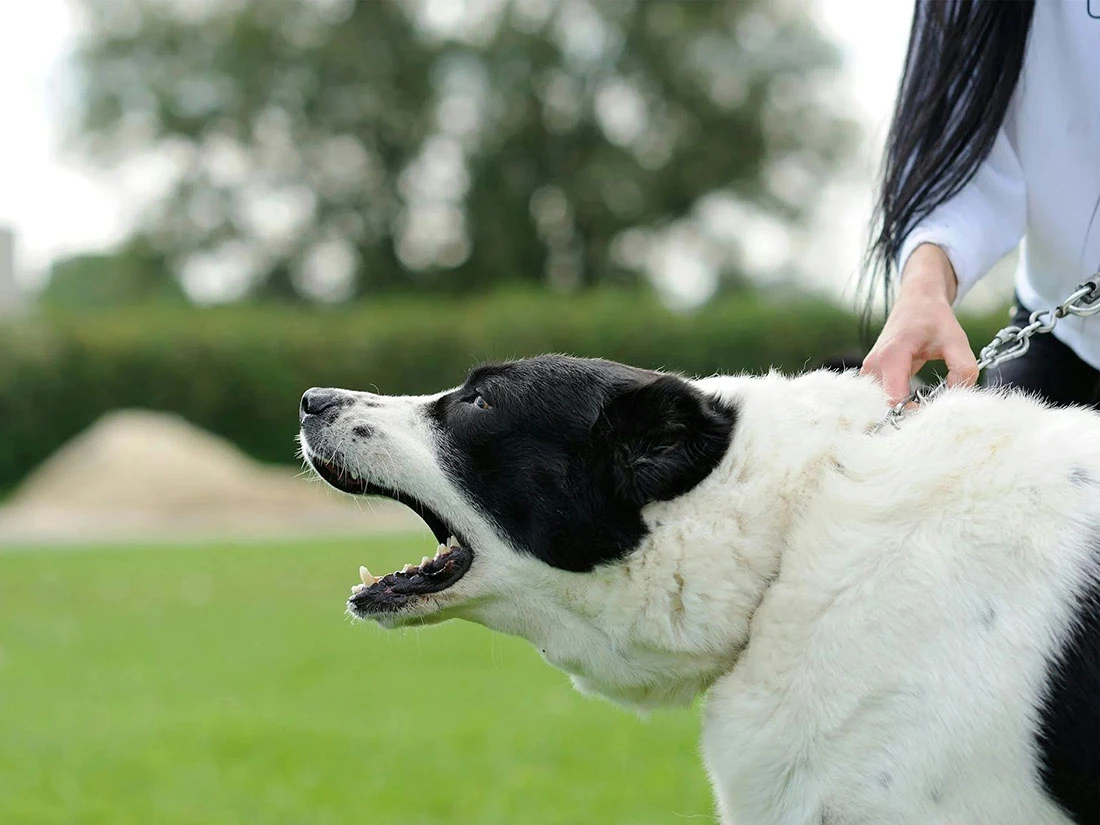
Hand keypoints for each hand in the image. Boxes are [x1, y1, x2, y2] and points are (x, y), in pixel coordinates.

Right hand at [861, 243, 978, 405]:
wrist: (916, 300)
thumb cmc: (934, 318)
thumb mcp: (956, 340)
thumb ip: (963, 370)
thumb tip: (956, 398)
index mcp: (892, 356)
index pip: (894, 400)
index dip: (915, 413)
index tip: (936, 412)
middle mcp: (873, 365)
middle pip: (885, 405)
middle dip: (909, 413)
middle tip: (934, 411)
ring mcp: (868, 370)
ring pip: (880, 403)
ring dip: (902, 408)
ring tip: (925, 403)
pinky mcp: (870, 373)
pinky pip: (879, 396)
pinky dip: (897, 401)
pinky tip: (914, 398)